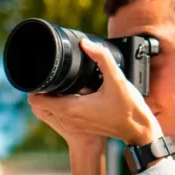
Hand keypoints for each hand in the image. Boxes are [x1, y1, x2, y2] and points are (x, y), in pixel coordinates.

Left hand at [28, 38, 162, 145]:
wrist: (139, 130)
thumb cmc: (129, 108)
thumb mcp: (117, 80)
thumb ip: (101, 58)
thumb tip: (85, 43)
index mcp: (71, 108)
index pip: (35, 99)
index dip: (36, 85)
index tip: (47, 73)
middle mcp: (68, 118)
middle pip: (42, 101)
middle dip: (47, 87)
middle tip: (60, 74)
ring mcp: (73, 124)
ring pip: (52, 107)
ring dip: (56, 94)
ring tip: (70, 81)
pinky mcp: (80, 125)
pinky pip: (63, 112)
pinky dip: (65, 101)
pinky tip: (80, 91)